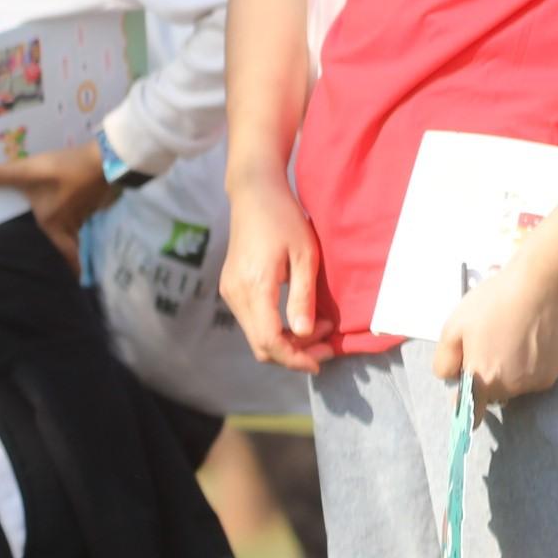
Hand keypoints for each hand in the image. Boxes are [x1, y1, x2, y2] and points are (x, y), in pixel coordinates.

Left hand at [0, 142, 111, 263]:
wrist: (107, 155)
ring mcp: (83, 210)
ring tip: (46, 227)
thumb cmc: (67, 170)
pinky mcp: (89, 196)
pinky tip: (59, 200)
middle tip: (51, 258)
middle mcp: (70, 222)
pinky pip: (76, 210)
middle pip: (66, 243)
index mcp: (54, 225)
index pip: (65, 257)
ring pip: (71, 226)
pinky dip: (68, 210)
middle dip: (59, 252)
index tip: (66, 282)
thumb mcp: (29, 172)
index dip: (68, 270)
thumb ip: (0, 175)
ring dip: (62, 228)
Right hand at [220, 176, 334, 371]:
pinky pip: (253, 322)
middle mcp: (235, 295)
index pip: (269, 340)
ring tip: (321, 327)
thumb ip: (302, 297)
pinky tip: (299, 317)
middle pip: (260, 345)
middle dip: (294, 354)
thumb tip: (305, 334)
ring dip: (288, 341)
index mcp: (254, 287)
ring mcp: (230, 293)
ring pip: (256, 336)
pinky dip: (277, 329)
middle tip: (328, 345)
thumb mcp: (305, 256)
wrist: (254, 195)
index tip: (321, 362)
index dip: (295, 358)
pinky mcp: (231, 289)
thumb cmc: (285, 218)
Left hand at [430, 255, 557, 404]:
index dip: (464, 402)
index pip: (470, 410)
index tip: (464, 393)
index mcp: (483, 379)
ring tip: (510, 342)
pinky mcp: (554, 373)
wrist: (539, 287)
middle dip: (486, 377)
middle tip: (489, 347)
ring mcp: (535, 381)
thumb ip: (445, 361)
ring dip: (509, 373)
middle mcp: (511, 387)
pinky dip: (528, 367)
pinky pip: (533, 378)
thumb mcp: (453, 328)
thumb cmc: (493, 304)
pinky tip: (528, 344)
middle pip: (491, 394)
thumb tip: (450, 377)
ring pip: (513, 386)